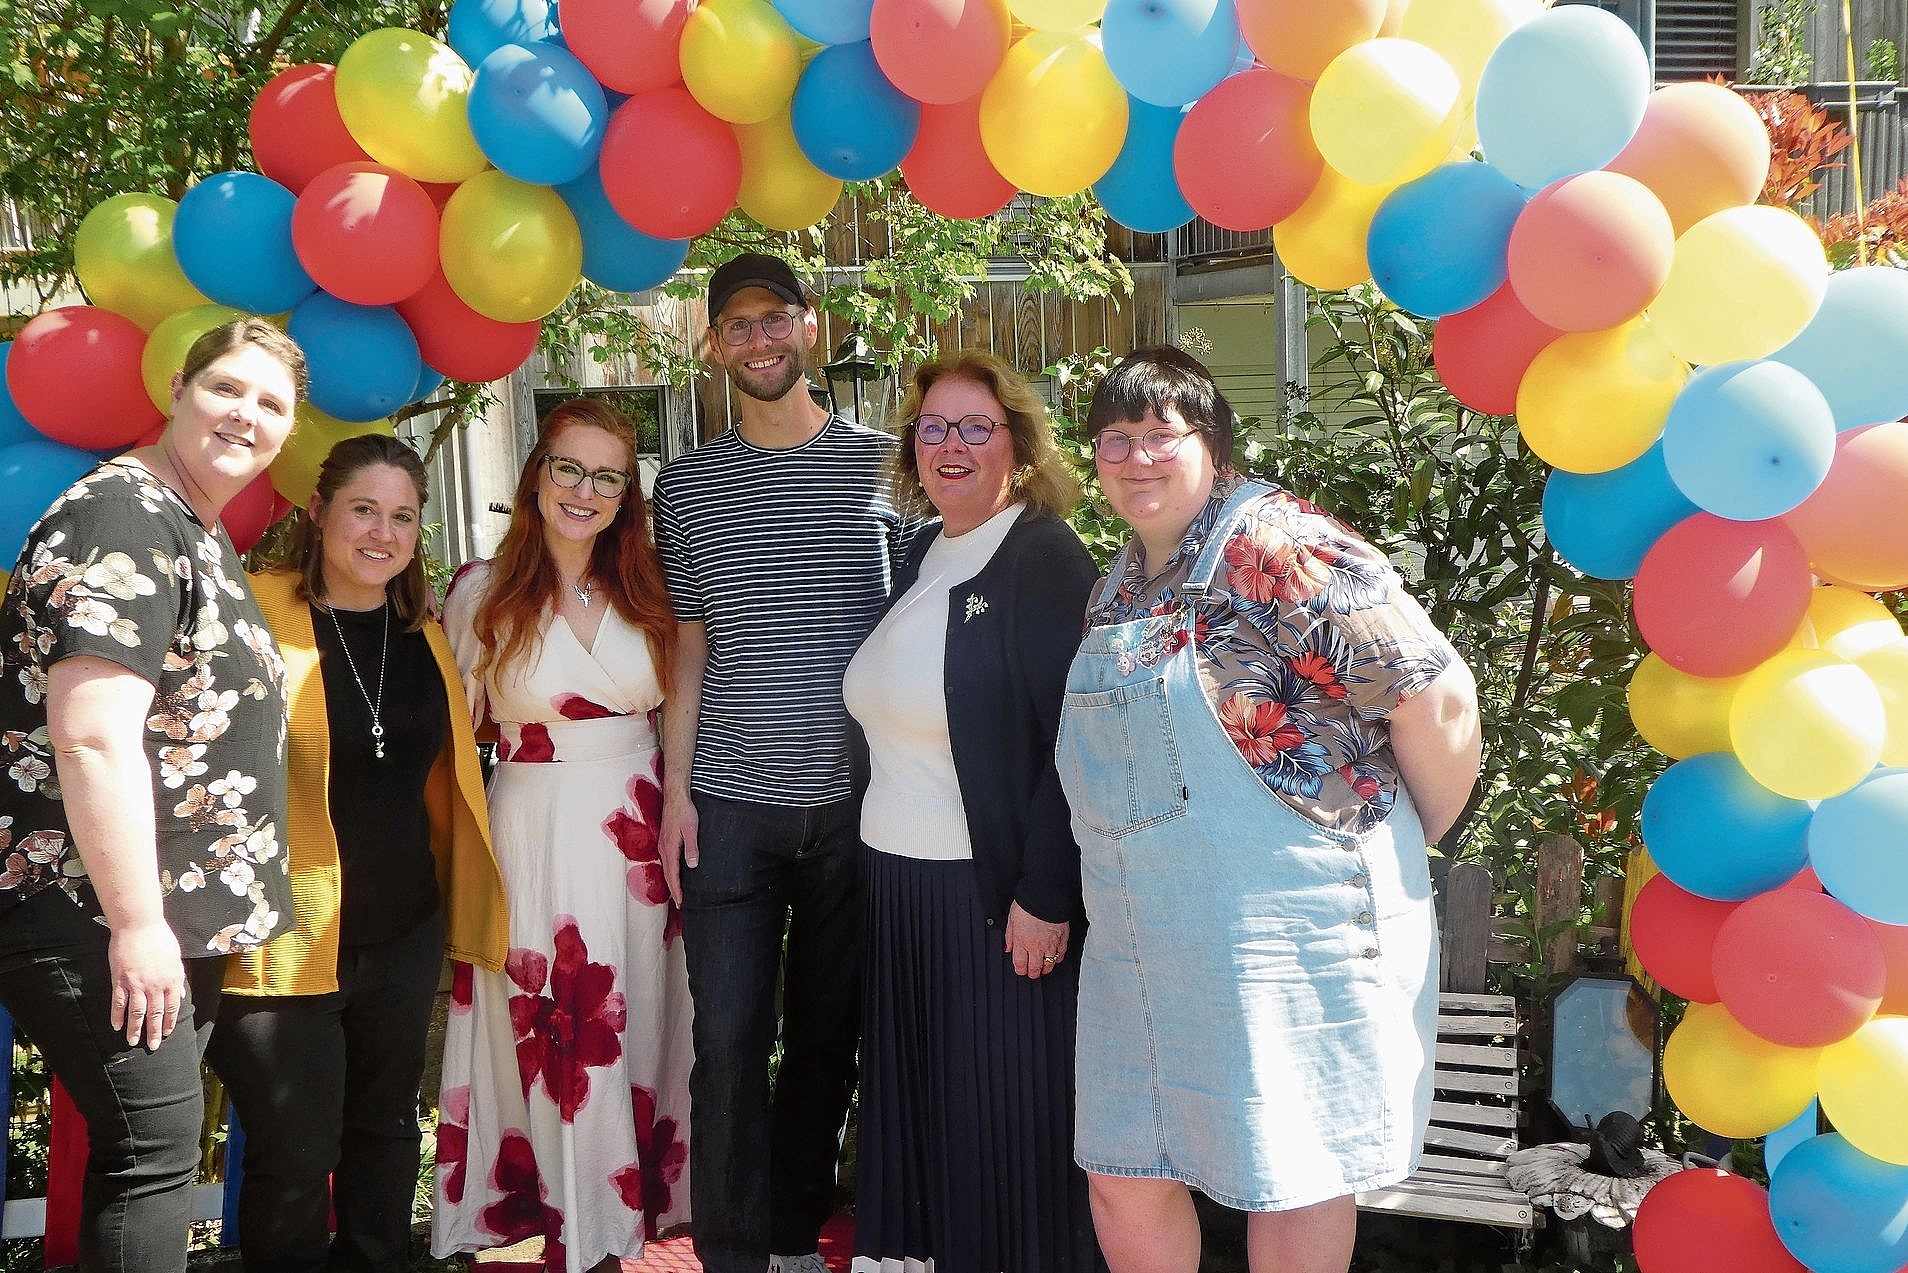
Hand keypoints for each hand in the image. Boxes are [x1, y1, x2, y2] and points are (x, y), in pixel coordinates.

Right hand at [108, 921, 185, 1049]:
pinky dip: (117, 1016)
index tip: (166, 1033)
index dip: (168, 1022)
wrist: (140, 926)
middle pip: (155, 1014)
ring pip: (137, 1012)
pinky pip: (119, 1003)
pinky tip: (116, 1026)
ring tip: (133, 1041)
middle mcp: (155, 985)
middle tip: (152, 1046)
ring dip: (135, 1029)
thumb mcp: (175, 958)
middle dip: (154, 1032)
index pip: (172, 1007)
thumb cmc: (160, 939)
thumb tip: (180, 993)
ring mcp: (137, 984)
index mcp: (171, 980)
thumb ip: (177, 978)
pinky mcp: (120, 980)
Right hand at [659, 789, 698, 907]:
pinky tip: (676, 872)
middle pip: (667, 875)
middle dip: (673, 890)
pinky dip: (670, 871)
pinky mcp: (665, 839)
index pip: (672, 875)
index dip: (677, 890)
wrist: (675, 796)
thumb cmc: (685, 811)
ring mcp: (663, 844)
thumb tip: (692, 865)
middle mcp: (664, 848)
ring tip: (678, 893)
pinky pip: (667, 860)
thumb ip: (691, 847)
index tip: (681, 903)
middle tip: (680, 904)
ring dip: (671, 881)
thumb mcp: (691, 829)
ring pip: (666, 868)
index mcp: (670, 848)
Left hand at [1004, 902, 1069, 979]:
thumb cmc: (1028, 904)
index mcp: (1021, 942)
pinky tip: (1055, 957)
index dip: (1020, 971)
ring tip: (1043, 967)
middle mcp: (1036, 946)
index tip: (1021, 970)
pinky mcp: (1062, 939)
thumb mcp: (1011, 918)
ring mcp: (1050, 944)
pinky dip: (1058, 958)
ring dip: (1046, 968)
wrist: (1045, 896)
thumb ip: (1010, 936)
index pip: (1020, 965)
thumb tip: (1007, 948)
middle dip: (1033, 973)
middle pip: (1035, 969)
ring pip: (1049, 965)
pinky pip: (1061, 955)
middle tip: (1032, 972)